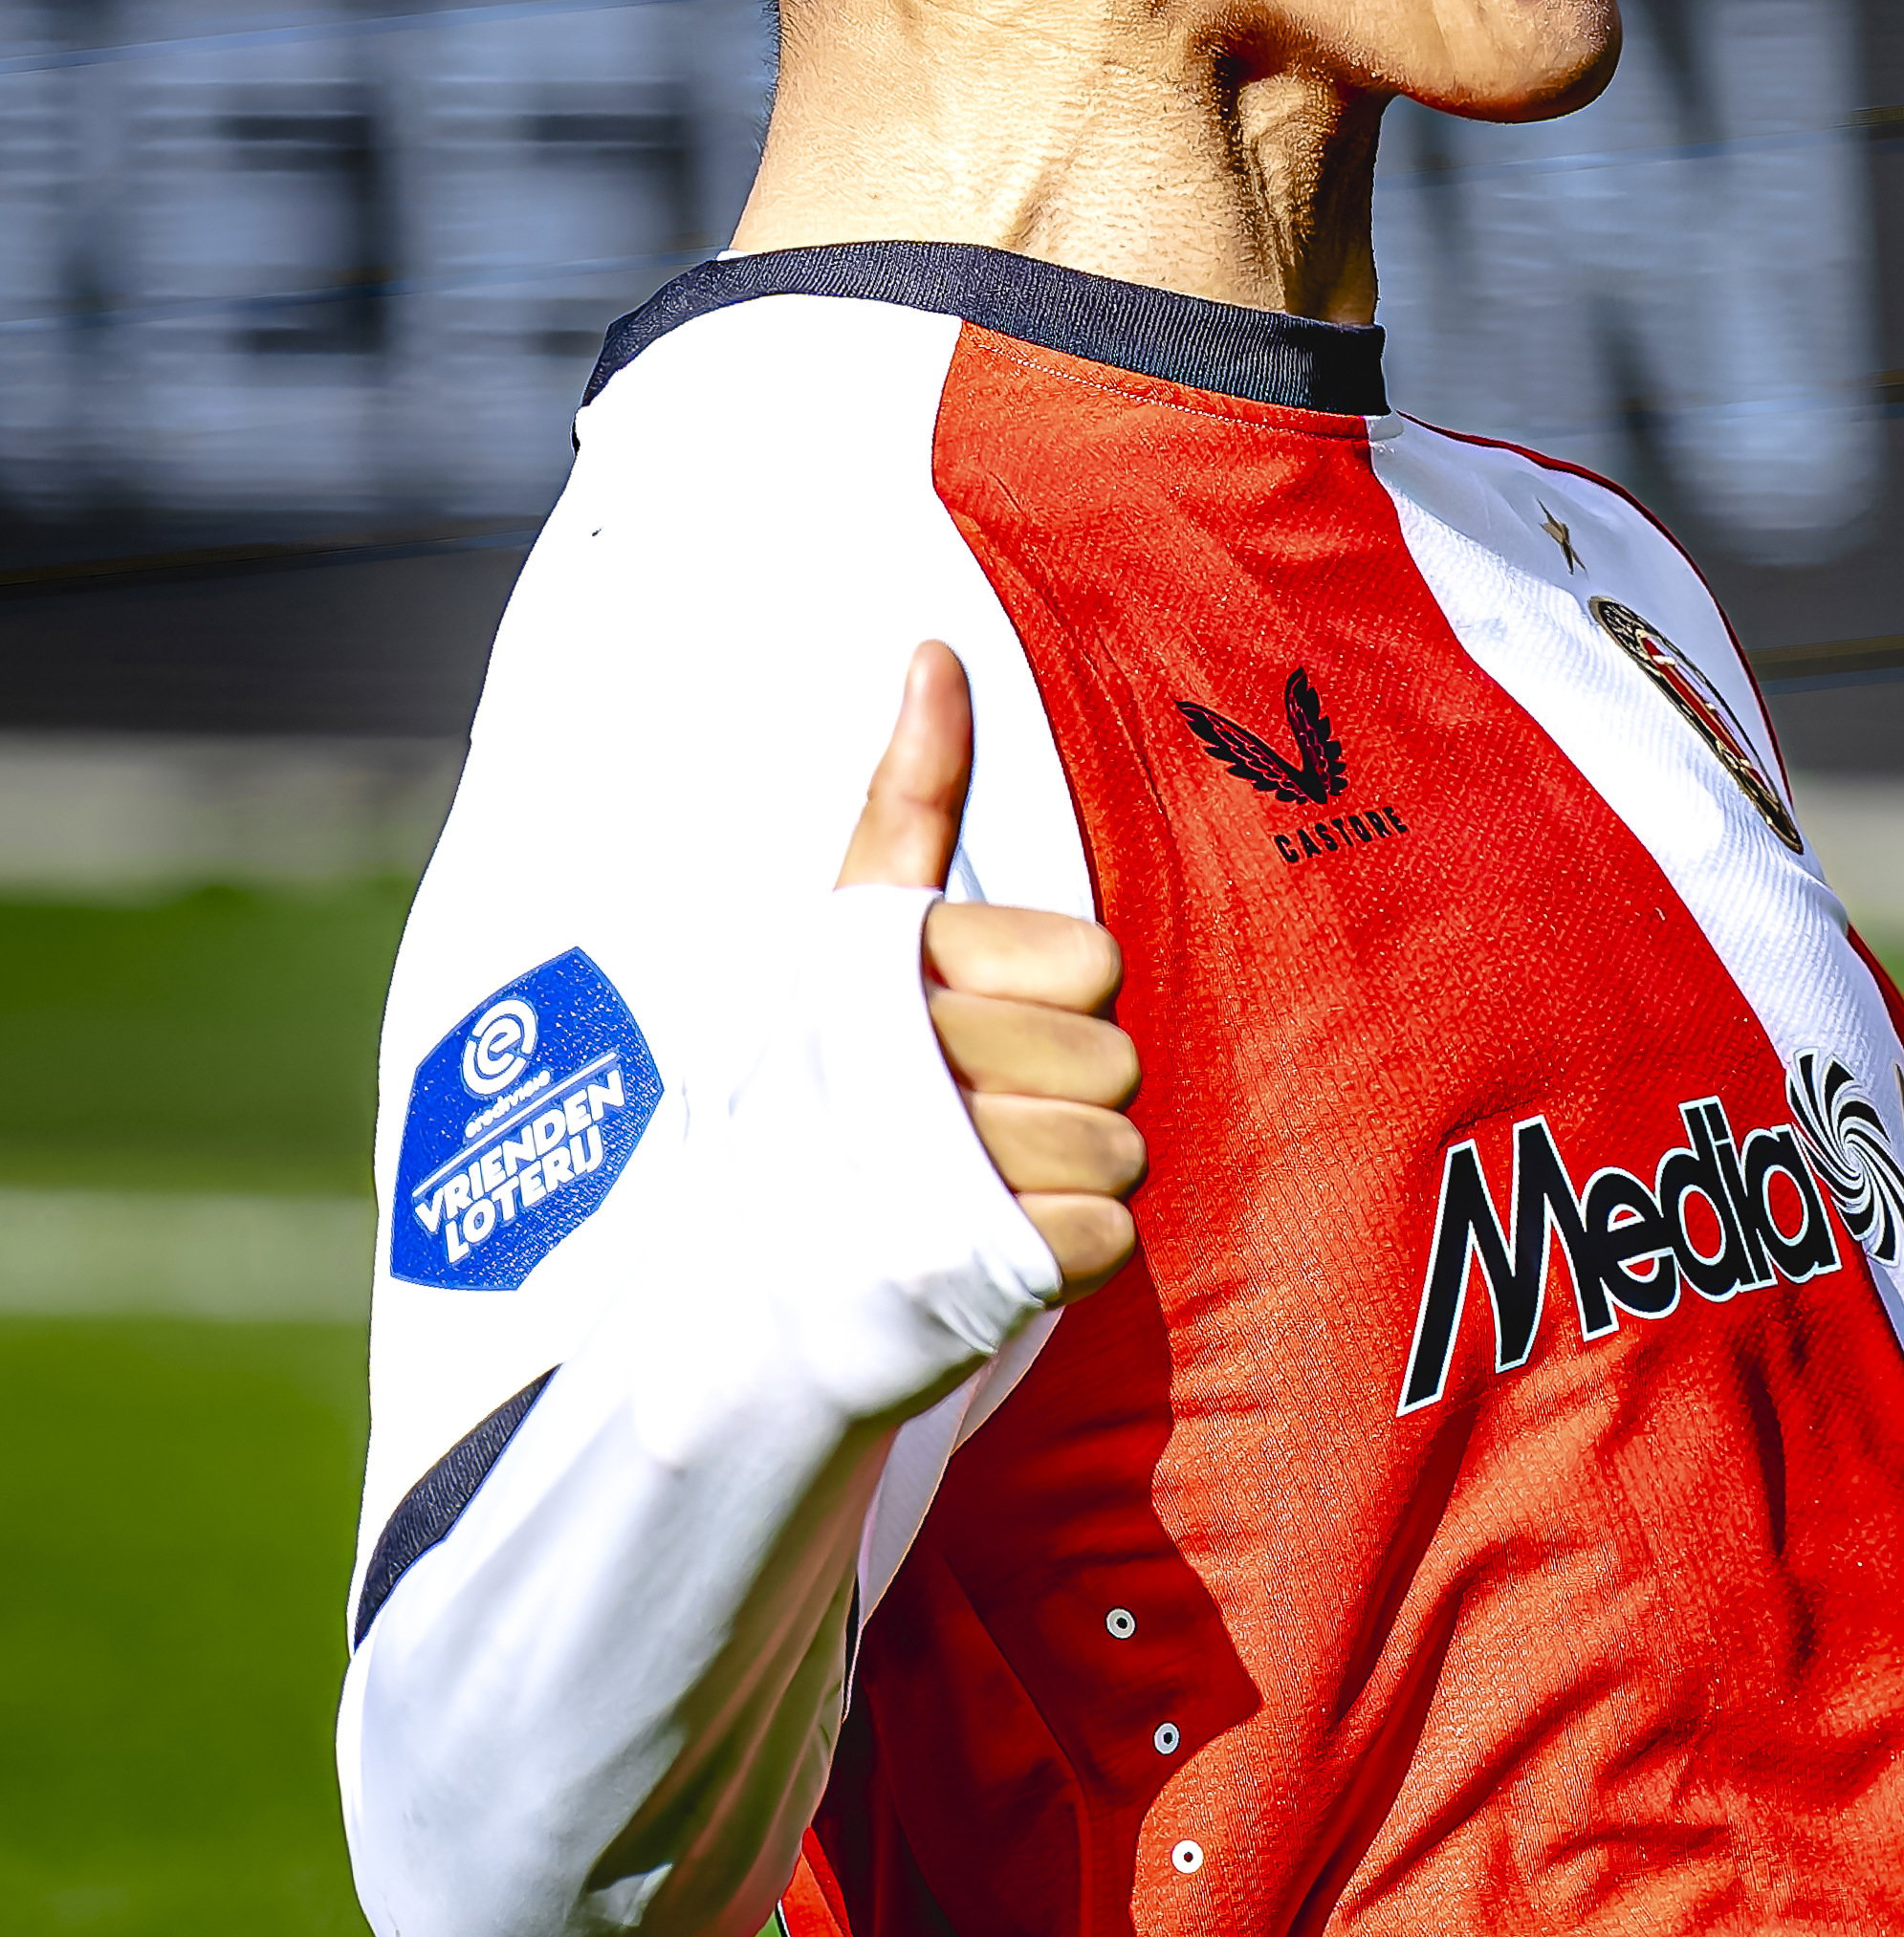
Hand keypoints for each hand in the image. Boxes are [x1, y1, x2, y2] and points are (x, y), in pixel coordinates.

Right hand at [834, 641, 1148, 1291]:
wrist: (750, 1285)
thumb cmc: (827, 1089)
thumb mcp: (857, 933)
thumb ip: (910, 796)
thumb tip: (935, 651)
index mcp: (893, 970)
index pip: (1092, 963)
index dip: (1050, 999)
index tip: (961, 1027)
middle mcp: (914, 1065)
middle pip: (1114, 1058)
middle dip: (1060, 1090)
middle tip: (965, 1122)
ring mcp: (949, 1176)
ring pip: (1120, 1146)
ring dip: (1064, 1174)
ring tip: (971, 1188)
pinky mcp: (987, 1272)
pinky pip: (1111, 1232)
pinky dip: (1065, 1247)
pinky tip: (988, 1248)